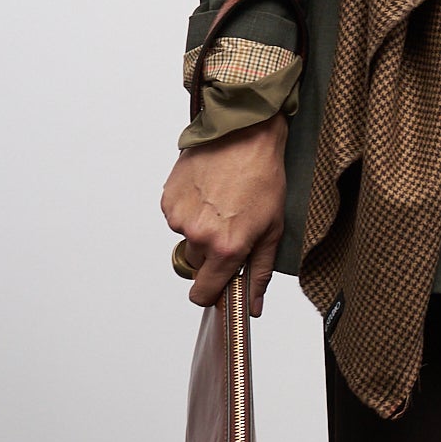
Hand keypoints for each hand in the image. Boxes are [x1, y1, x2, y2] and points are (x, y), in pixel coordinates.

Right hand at [161, 116, 289, 313]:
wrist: (244, 136)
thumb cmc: (263, 178)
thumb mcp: (272, 230)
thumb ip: (260, 272)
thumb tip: (253, 305)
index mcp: (226, 248)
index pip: (203, 293)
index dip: (209, 294)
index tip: (215, 288)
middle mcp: (199, 236)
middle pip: (196, 265)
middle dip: (211, 254)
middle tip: (231, 227)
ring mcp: (180, 218)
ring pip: (187, 240)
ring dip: (200, 231)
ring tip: (221, 205)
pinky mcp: (168, 200)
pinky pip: (177, 219)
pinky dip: (190, 211)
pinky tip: (208, 193)